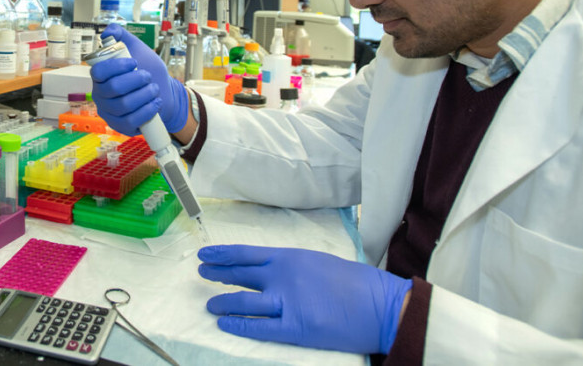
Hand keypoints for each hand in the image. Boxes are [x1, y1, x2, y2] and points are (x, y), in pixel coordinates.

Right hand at [90, 24, 188, 135]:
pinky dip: (147, 110)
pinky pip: (132, 121)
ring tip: (154, 89)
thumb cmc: (148, 70)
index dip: (116, 66)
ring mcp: (110, 112)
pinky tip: (155, 103)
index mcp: (101, 77)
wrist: (164, 93)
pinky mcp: (121, 126)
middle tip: (148, 76)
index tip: (133, 62)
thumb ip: (122, 37)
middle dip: (136, 80)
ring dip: (145, 94)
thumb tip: (108, 32)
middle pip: (114, 88)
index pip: (98, 72)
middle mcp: (101, 95)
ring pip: (124, 105)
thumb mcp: (137, 48)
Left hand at [198, 245, 412, 354]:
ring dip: (223, 301)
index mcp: (290, 256)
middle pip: (240, 274)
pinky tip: (224, 323)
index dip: (222, 254)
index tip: (205, 253)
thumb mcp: (319, 263)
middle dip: (218, 273)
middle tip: (201, 272)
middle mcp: (283, 276)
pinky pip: (259, 327)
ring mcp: (288, 302)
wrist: (381, 305)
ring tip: (209, 304)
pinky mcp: (295, 328)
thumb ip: (293, 267)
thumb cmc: (355, 283)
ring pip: (244, 301)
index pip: (246, 254)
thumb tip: (270, 273)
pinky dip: (238, 325)